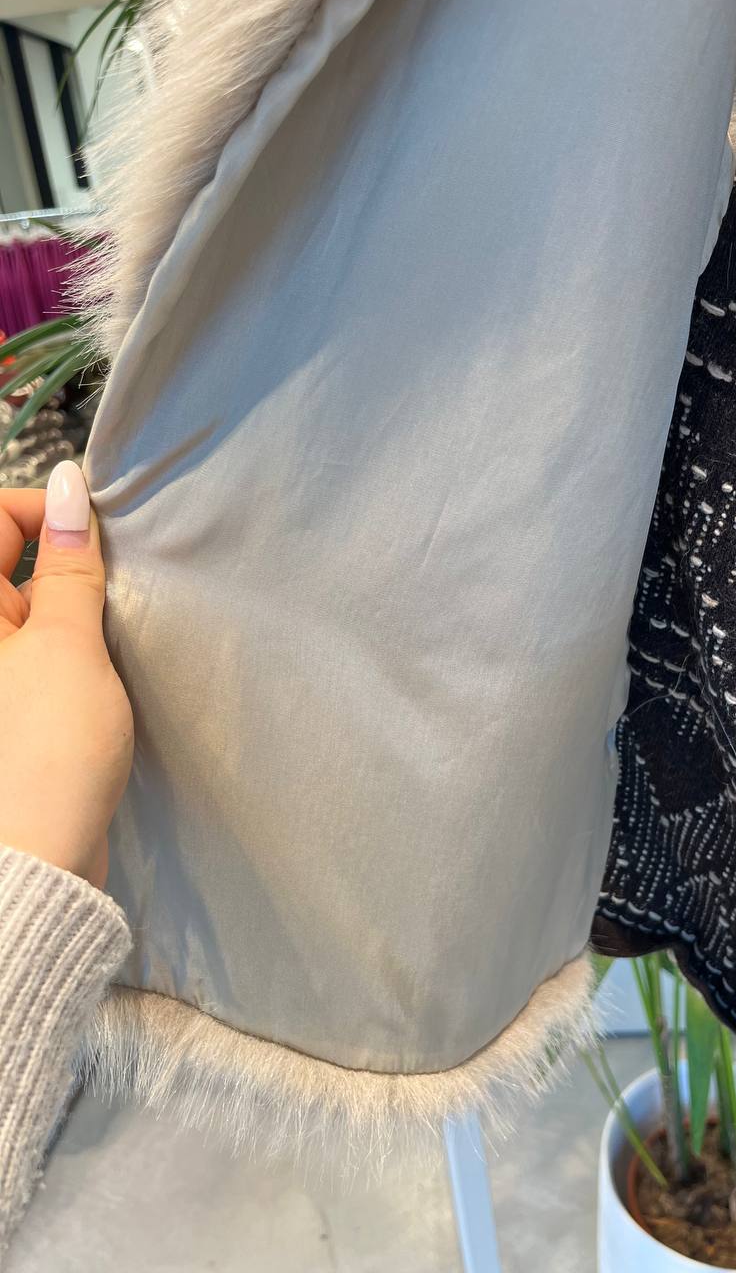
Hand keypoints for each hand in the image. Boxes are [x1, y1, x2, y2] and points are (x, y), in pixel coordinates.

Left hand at [0, 462, 132, 887]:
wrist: (35, 865)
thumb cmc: (43, 751)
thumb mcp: (65, 645)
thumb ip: (68, 564)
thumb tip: (69, 484)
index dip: (47, 514)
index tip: (99, 537)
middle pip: (13, 563)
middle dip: (67, 565)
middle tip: (111, 593)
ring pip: (33, 606)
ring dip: (75, 609)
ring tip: (108, 638)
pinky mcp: (10, 704)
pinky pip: (39, 649)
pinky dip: (72, 648)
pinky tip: (100, 672)